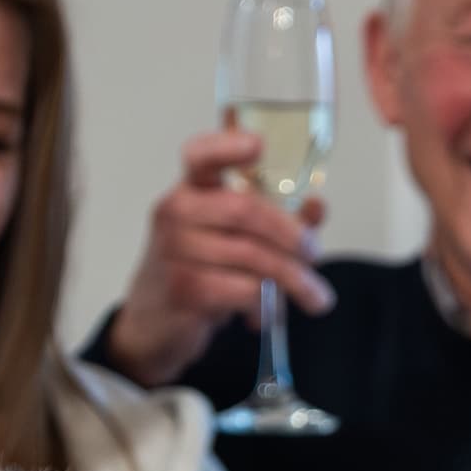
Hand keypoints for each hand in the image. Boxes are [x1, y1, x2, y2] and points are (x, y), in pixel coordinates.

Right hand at [98, 129, 331, 387]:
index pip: (200, 156)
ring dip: (293, 279)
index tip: (259, 146)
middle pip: (245, 210)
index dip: (228, 146)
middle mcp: (176, 212)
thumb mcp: (236, 240)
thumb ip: (278, 220)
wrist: (153, 324)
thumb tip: (317, 206)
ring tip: (314, 297)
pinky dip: (265, 305)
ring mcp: (174, 250)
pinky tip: (263, 315)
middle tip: (314, 255)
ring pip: (252, 256)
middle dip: (292, 234)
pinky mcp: (182, 289)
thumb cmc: (200, 272)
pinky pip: (243, 290)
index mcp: (191, 190)